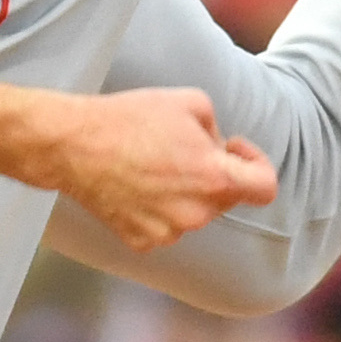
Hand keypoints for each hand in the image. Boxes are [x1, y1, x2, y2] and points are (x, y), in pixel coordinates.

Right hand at [42, 89, 276, 250]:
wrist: (75, 144)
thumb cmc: (131, 118)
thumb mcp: (191, 101)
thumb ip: (218, 128)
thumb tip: (218, 149)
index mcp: (215, 179)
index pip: (265, 188)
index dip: (256, 163)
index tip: (234, 149)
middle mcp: (196, 214)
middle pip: (225, 198)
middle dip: (213, 172)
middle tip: (182, 146)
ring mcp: (168, 232)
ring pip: (193, 212)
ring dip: (185, 191)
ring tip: (152, 163)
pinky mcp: (141, 241)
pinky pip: (164, 226)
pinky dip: (157, 208)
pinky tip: (135, 184)